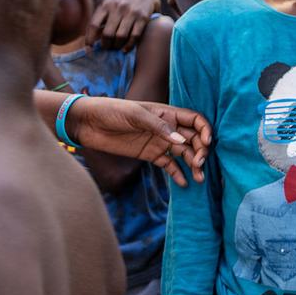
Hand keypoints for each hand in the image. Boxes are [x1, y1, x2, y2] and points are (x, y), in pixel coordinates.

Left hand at [67, 96, 211, 186]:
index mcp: (168, 113)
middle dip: (201, 151)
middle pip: (193, 139)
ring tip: (199, 178)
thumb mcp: (136, 115)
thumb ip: (160, 127)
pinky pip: (168, 165)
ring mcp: (159, 142)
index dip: (205, 130)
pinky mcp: (150, 155)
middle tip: (199, 163)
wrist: (88, 123)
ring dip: (193, 164)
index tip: (207, 143)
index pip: (195, 120)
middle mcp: (168, 128)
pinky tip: (184, 183)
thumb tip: (182, 142)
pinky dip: (177, 174)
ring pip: (184, 154)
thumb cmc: (112, 111)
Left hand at [88, 0, 156, 50]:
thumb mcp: (109, 4)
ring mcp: (131, 13)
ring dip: (117, 46)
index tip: (89, 48)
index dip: (90, 38)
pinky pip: (134, 36)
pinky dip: (129, 45)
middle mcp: (118, 8)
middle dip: (105, 45)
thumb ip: (101, 18)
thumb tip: (93, 38)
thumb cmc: (121, 1)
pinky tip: (125, 49)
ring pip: (121, 36)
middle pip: (108, 33)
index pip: (94, 25)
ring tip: (116, 47)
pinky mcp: (143, 18)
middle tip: (106, 48)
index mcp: (106, 5)